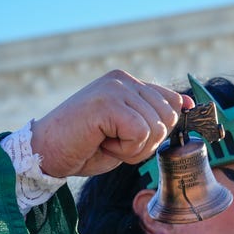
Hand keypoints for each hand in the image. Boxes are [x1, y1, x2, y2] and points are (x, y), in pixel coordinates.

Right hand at [29, 70, 193, 177]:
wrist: (46, 153)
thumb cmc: (84, 146)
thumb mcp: (127, 132)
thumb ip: (153, 117)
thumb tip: (187, 104)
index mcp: (128, 82)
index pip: (172, 101)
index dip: (164, 127)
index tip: (134, 138)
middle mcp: (123, 79)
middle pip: (168, 118)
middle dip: (147, 143)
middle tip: (115, 143)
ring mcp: (115, 88)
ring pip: (156, 128)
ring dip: (134, 148)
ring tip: (106, 142)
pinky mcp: (107, 102)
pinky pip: (140, 133)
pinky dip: (125, 150)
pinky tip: (101, 143)